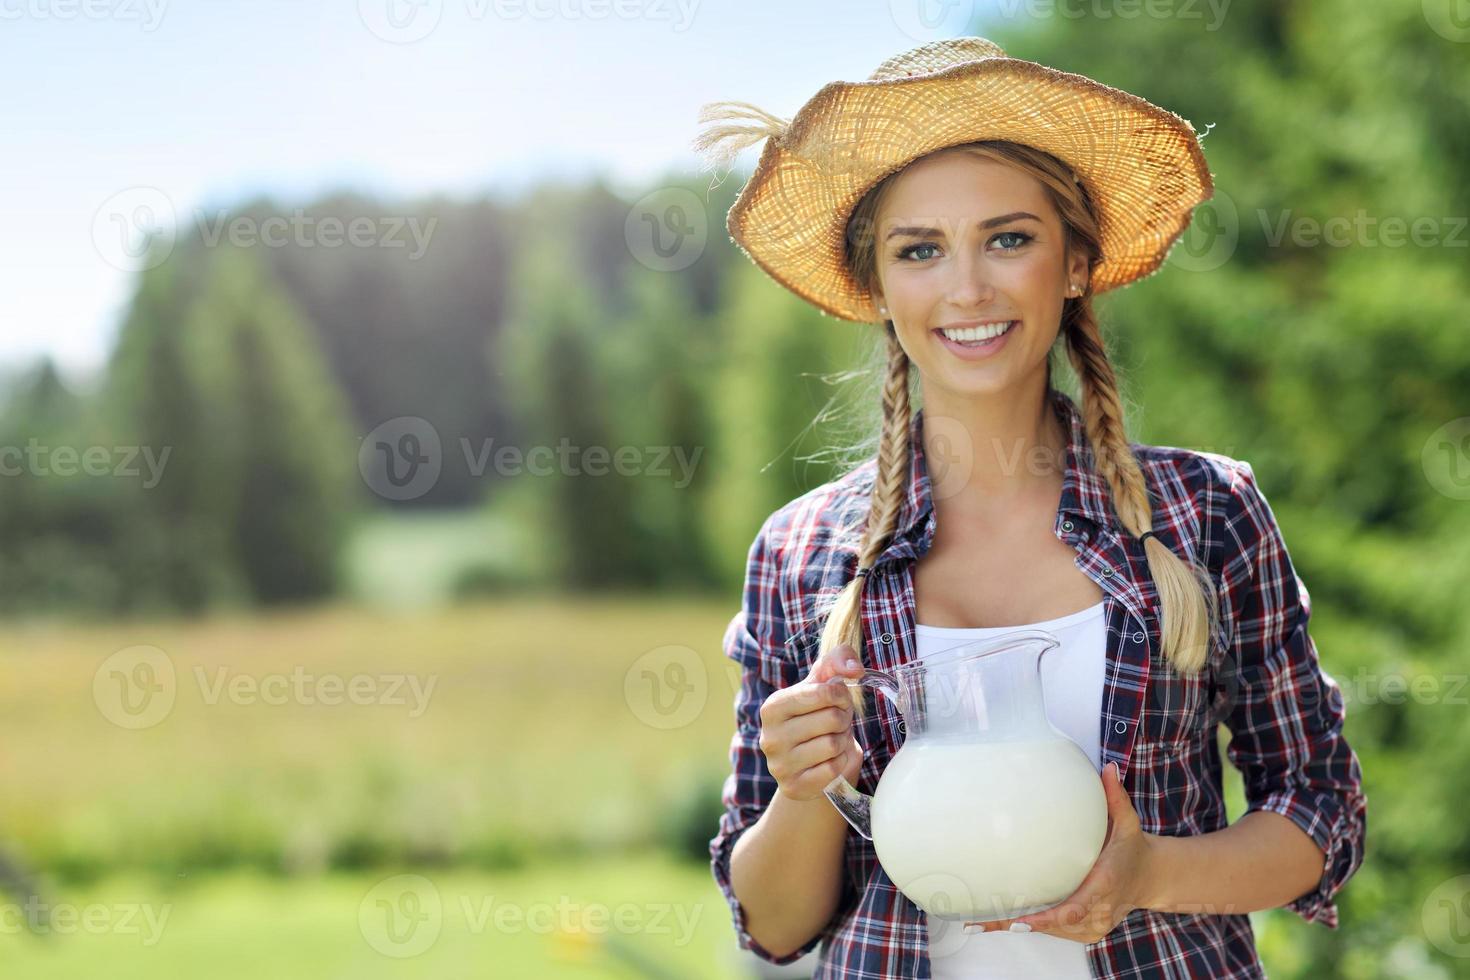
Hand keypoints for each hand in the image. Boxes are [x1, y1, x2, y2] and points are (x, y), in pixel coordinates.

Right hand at [757, 643, 865, 801]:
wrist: (807, 763)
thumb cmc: (815, 717)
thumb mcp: (821, 685)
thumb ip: (837, 661)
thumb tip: (855, 668)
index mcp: (772, 707)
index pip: (824, 692)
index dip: (841, 695)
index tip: (839, 701)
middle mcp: (769, 736)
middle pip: (832, 719)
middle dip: (843, 719)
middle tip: (837, 723)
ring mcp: (779, 765)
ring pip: (833, 745)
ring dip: (842, 741)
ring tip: (833, 740)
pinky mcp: (793, 787)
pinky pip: (833, 770)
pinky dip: (840, 763)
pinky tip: (830, 760)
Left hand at [965, 762, 1158, 943]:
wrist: (1151, 878)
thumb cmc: (1132, 849)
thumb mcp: (1128, 822)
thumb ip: (1117, 797)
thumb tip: (1109, 769)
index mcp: (1105, 884)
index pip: (1076, 907)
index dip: (1047, 917)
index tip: (1021, 919)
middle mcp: (1099, 910)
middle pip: (1055, 924)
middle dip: (1018, 922)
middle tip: (981, 920)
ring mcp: (1094, 925)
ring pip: (1052, 931)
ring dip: (1018, 926)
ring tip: (980, 923)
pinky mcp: (1087, 930)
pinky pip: (1056, 931)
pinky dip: (1031, 926)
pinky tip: (1000, 922)